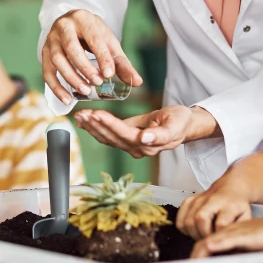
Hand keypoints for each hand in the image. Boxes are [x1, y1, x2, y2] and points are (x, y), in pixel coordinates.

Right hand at [41, 9, 142, 102]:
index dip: (102, 57)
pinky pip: (47, 71)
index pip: (93, 39)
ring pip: (57, 59)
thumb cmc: (92, 35)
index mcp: (83, 18)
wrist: (72, 25)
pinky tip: (67, 99)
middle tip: (97, 83)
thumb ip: (121, 62)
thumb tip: (137, 82)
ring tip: (86, 91)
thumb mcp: (108, 42)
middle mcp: (63, 26)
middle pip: (71, 48)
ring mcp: (51, 39)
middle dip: (85, 67)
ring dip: (71, 77)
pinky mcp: (44, 52)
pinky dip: (56, 87)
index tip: (109, 74)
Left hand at [75, 104, 214, 158]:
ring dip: (92, 127)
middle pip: (112, 137)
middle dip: (95, 125)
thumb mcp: (175, 124)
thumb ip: (161, 134)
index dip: (110, 124)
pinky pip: (108, 137)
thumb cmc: (180, 121)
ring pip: (107, 138)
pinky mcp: (127, 142)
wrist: (183, 126)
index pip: (125, 133)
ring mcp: (131, 147)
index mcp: (149, 144)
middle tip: (81, 113)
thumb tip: (145, 139)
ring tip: (79, 117)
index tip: (96, 113)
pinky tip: (84, 123)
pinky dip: (95, 129)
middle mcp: (138, 148)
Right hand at [176, 179, 254, 238]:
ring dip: (194, 234)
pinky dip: (185, 229)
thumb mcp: (246, 217)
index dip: (219, 235)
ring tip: (203, 236)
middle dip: (203, 235)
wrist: (231, 188)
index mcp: (229, 205)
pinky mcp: (189, 200)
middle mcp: (212, 200)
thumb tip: (232, 248)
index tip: (220, 242)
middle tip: (209, 241)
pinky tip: (194, 230)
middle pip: (200, 219)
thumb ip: (240, 231)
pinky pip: (180, 219)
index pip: (220, 223)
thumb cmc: (237, 206)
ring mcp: (199, 199)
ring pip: (188, 220)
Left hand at [190, 212, 262, 258]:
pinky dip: (216, 245)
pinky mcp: (247, 235)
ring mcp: (238, 232)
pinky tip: (208, 249)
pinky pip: (227, 239)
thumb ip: (245, 258)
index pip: (208, 245)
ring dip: (200, 254)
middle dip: (194, 258)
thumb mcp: (257, 251)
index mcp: (233, 236)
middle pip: (204, 243)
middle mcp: (232, 233)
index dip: (199, 257)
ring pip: (211, 241)